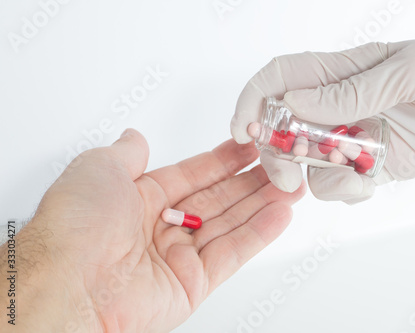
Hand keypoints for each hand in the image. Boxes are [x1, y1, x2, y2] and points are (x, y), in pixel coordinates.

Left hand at [0, 129, 304, 331]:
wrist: (69, 284)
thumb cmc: (76, 224)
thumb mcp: (98, 168)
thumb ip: (126, 153)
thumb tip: (136, 138)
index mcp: (139, 200)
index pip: (192, 175)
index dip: (222, 160)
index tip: (249, 147)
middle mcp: (160, 227)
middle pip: (217, 199)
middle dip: (251, 181)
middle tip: (280, 165)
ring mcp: (178, 257)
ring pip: (230, 225)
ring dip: (263, 204)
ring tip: (292, 185)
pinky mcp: (192, 285)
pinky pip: (232, 254)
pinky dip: (259, 234)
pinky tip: (280, 214)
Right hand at [231, 38, 414, 202]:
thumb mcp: (407, 72)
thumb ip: (349, 90)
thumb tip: (292, 100)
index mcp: (343, 70)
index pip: (280, 78)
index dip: (252, 101)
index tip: (242, 133)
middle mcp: (340, 104)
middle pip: (283, 127)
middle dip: (278, 153)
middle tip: (288, 176)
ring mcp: (353, 136)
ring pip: (308, 162)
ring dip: (318, 177)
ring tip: (355, 175)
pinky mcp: (371, 164)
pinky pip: (339, 182)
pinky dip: (347, 190)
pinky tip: (370, 183)